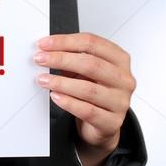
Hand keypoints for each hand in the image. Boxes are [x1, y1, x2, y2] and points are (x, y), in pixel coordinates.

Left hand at [34, 32, 135, 165]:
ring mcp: (120, 101)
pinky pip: (87, 111)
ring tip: (44, 80)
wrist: (103, 124)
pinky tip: (56, 96)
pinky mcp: (112, 122)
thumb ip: (73, 58)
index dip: (65, 41)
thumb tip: (48, 50)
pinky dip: (68, 103)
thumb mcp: (87, 71)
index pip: (92, 43)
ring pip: (88, 89)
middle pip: (91, 64)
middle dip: (61, 59)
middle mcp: (124, 79)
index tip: (45, 44)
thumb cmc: (95, 92)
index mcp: (119, 59)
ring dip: (61, 83)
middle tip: (41, 59)